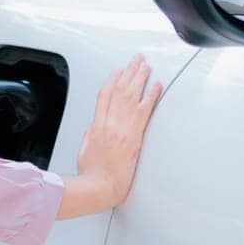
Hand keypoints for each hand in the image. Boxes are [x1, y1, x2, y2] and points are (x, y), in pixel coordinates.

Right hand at [75, 54, 162, 209]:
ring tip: (146, 66)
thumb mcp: (86, 149)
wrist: (99, 185)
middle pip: (120, 89)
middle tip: (137, 59)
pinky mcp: (134, 135)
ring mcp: (122, 127)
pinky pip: (145, 110)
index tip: (119, 70)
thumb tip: (95, 127)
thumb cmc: (92, 173)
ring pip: (132, 94)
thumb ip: (92, 134)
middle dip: (129, 72)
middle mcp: (109, 121)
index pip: (105, 94)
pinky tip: (157, 85)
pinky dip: (151, 95)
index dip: (113, 80)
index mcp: (97, 124)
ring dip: (140, 77)